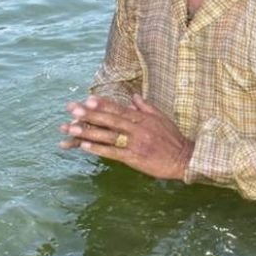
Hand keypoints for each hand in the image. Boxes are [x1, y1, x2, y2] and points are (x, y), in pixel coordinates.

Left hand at [60, 94, 194, 180]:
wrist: (184, 159)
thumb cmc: (173, 139)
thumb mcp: (161, 118)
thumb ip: (146, 107)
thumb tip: (133, 96)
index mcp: (143, 118)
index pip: (119, 109)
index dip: (103, 104)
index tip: (87, 99)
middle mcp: (138, 128)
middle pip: (110, 120)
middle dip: (90, 114)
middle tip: (73, 110)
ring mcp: (135, 143)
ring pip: (108, 136)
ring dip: (89, 131)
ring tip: (71, 128)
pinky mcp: (134, 158)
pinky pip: (113, 152)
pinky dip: (99, 149)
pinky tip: (85, 146)